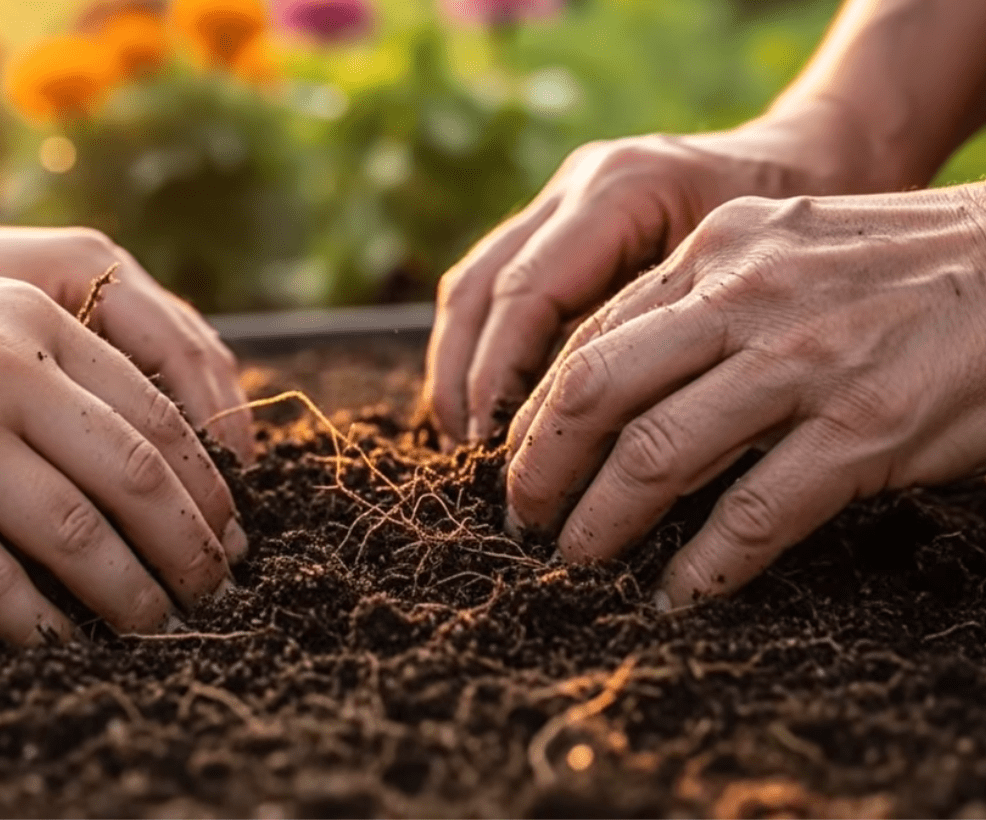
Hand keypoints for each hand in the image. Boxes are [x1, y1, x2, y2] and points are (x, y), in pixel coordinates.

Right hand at [0, 236, 246, 643]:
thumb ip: (53, 364)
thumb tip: (140, 455)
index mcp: (36, 323)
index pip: (158, 415)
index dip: (209, 484)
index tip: (232, 531)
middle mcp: (3, 370)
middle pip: (137, 476)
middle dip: (190, 546)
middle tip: (216, 590)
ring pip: (75, 532)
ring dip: (128, 593)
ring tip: (155, 626)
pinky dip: (31, 620)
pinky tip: (54, 642)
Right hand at [424, 102, 879, 444]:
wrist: (823, 156)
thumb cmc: (806, 232)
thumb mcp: (756, 291)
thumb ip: (679, 350)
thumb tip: (616, 453)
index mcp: (624, 189)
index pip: (529, 291)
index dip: (502, 376)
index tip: (499, 450)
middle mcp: (578, 184)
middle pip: (482, 287)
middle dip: (464, 379)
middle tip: (472, 459)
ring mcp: (562, 196)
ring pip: (474, 284)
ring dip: (459, 367)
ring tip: (466, 443)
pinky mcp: (560, 221)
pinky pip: (496, 285)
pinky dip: (483, 349)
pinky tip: (492, 407)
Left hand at [504, 185, 985, 607]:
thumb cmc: (909, 266)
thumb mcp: (790, 249)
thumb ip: (707, 300)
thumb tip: (621, 386)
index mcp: (719, 248)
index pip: (591, 336)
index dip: (538, 411)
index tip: (516, 461)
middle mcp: (746, 295)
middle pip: (596, 391)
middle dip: (540, 467)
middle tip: (521, 520)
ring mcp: (805, 361)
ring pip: (658, 455)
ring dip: (601, 522)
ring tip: (577, 562)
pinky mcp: (866, 427)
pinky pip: (754, 514)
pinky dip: (704, 566)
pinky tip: (677, 594)